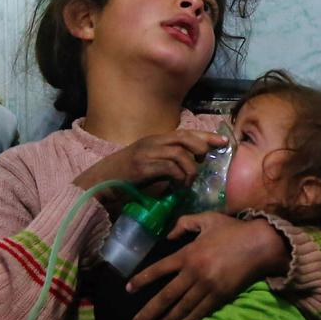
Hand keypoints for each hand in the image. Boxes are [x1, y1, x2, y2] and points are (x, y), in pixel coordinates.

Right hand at [73, 130, 227, 200]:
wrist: (97, 184)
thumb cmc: (123, 177)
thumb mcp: (148, 165)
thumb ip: (166, 163)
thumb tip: (190, 169)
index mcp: (154, 140)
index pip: (185, 132)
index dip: (205, 136)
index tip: (223, 142)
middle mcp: (152, 142)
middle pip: (185, 137)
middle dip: (202, 146)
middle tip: (208, 159)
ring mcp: (146, 153)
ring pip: (180, 153)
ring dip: (190, 168)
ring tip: (188, 181)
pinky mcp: (143, 167)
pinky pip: (170, 167)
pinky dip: (179, 177)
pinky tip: (178, 187)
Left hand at [127, 212, 289, 319]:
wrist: (260, 244)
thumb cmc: (234, 230)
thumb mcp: (208, 219)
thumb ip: (185, 223)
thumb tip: (168, 235)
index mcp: (188, 253)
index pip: (159, 269)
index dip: (142, 280)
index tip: (129, 289)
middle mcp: (194, 272)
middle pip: (166, 296)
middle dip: (149, 311)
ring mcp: (207, 286)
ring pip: (181, 307)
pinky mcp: (220, 296)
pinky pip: (199, 312)